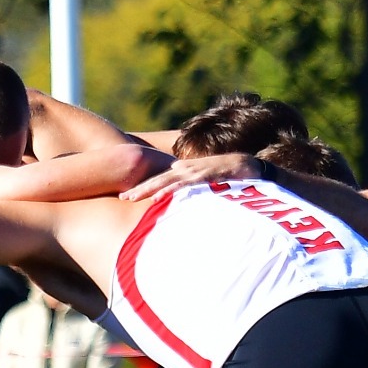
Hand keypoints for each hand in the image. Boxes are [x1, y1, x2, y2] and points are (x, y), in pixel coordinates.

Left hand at [122, 154, 260, 203]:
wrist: (246, 165)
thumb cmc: (225, 176)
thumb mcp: (204, 185)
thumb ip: (190, 191)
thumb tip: (178, 202)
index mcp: (183, 172)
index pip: (158, 180)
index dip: (142, 187)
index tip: (125, 196)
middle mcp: (184, 170)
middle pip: (156, 179)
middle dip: (138, 188)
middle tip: (121, 197)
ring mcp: (192, 172)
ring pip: (164, 181)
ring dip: (146, 189)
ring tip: (130, 198)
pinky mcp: (202, 176)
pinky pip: (182, 185)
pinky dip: (168, 191)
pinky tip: (156, 197)